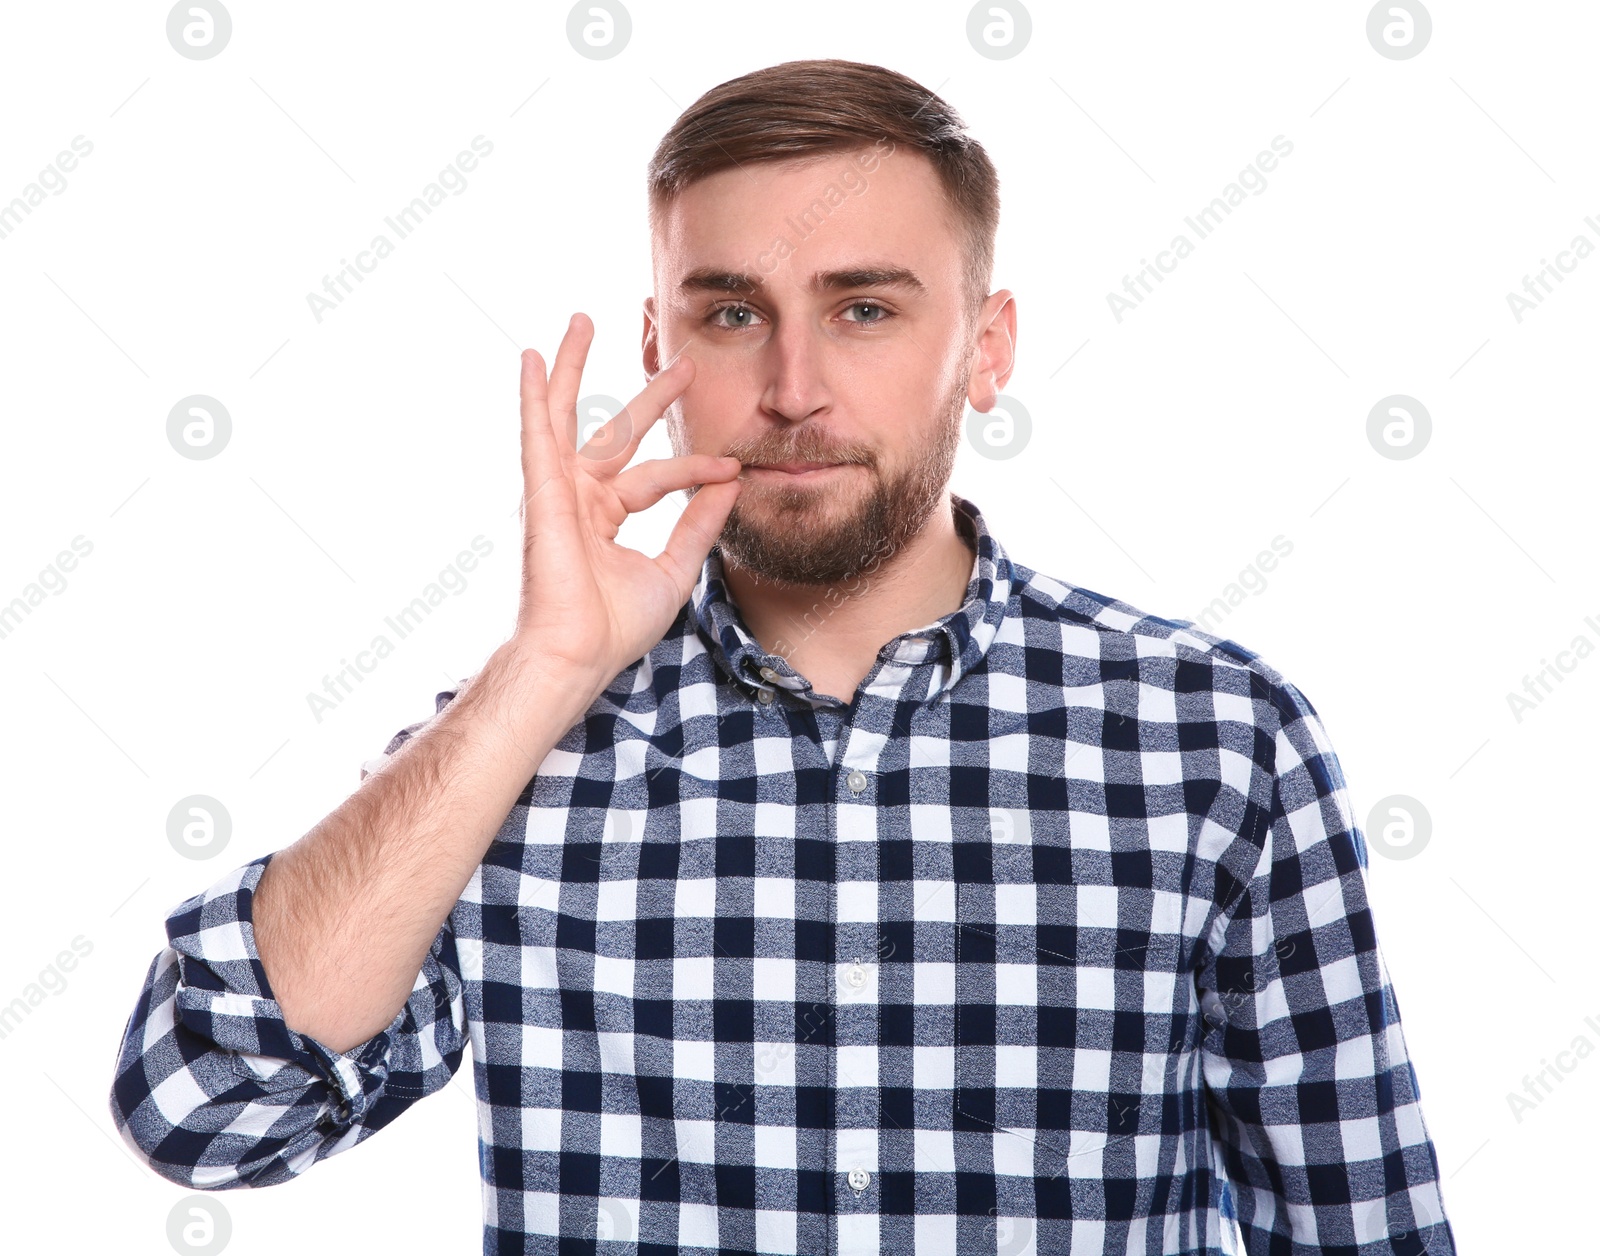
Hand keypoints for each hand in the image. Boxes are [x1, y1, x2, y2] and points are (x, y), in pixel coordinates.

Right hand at [508, 312, 741, 684]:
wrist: (579, 653)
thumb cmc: (616, 626)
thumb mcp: (674, 569)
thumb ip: (697, 525)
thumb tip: (731, 485)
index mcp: (606, 517)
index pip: (657, 477)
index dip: (696, 469)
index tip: (735, 466)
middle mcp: (580, 498)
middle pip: (614, 433)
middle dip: (648, 398)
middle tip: (680, 363)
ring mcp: (557, 491)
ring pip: (566, 416)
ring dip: (573, 367)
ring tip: (581, 320)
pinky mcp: (542, 491)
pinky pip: (536, 433)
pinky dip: (532, 394)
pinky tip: (530, 357)